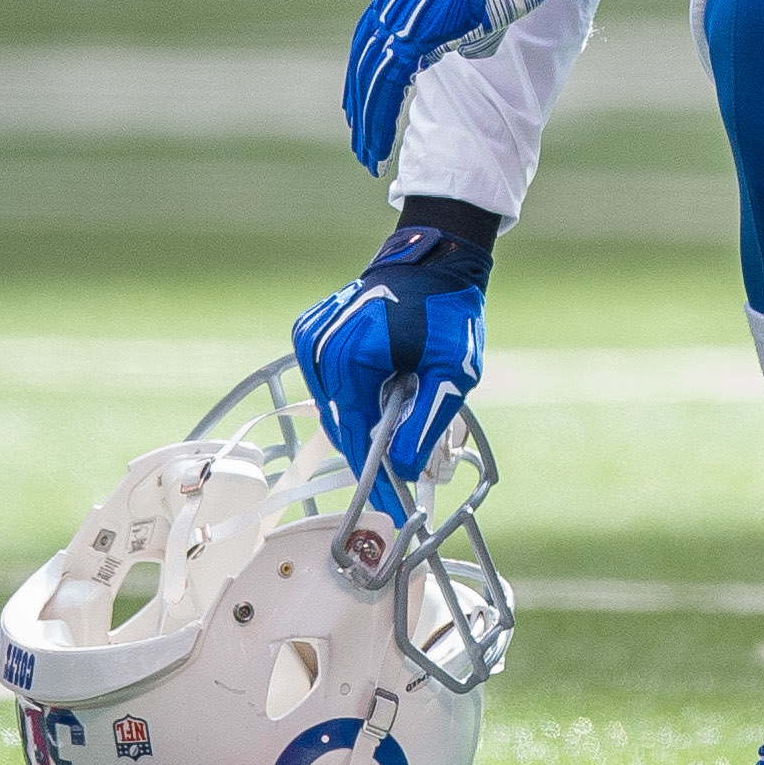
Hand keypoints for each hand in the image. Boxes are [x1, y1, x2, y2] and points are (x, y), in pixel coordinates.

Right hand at [292, 222, 491, 501]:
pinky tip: (383, 399)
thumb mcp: (453, 371)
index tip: (394, 504)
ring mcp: (310, 339)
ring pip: (335, 406)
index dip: (376, 474)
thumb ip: (425, 421)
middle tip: (400, 480)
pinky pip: (331, 384)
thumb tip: (404, 468)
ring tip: (398, 430)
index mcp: (348, 356)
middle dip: (372, 450)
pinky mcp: (312, 334)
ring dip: (364, 422)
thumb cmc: (448, 309)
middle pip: (341, 423)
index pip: (355, 434)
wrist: (434, 260)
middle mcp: (318, 348)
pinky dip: (356, 399)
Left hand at [343, 0, 578, 173]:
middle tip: (361, 142)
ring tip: (368, 158)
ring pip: (369, 82)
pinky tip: (378, 147)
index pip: (375, 40)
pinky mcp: (413, 36)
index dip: (369, 76)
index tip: (368, 105)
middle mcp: (392, 1)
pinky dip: (378, 120)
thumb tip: (468, 48)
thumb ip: (467, 27)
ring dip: (367, 124)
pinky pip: (385, 88)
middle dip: (361, 105)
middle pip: (365, 62)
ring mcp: (399, 17)